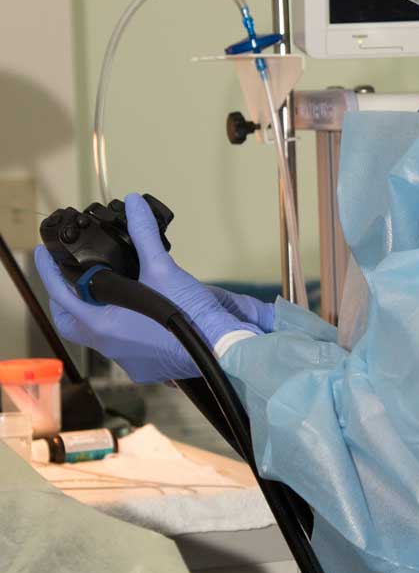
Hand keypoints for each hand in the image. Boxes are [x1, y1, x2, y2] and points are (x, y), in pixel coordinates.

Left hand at [33, 194, 268, 383]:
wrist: (221, 349)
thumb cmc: (188, 314)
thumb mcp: (163, 269)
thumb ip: (144, 236)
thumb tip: (133, 205)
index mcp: (103, 324)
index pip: (62, 295)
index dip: (49, 272)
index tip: (43, 254)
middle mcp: (108, 346)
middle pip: (70, 323)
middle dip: (64, 300)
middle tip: (65, 279)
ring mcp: (125, 360)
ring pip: (94, 335)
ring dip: (91, 314)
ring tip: (99, 291)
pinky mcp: (143, 367)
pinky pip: (119, 346)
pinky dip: (116, 327)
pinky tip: (130, 314)